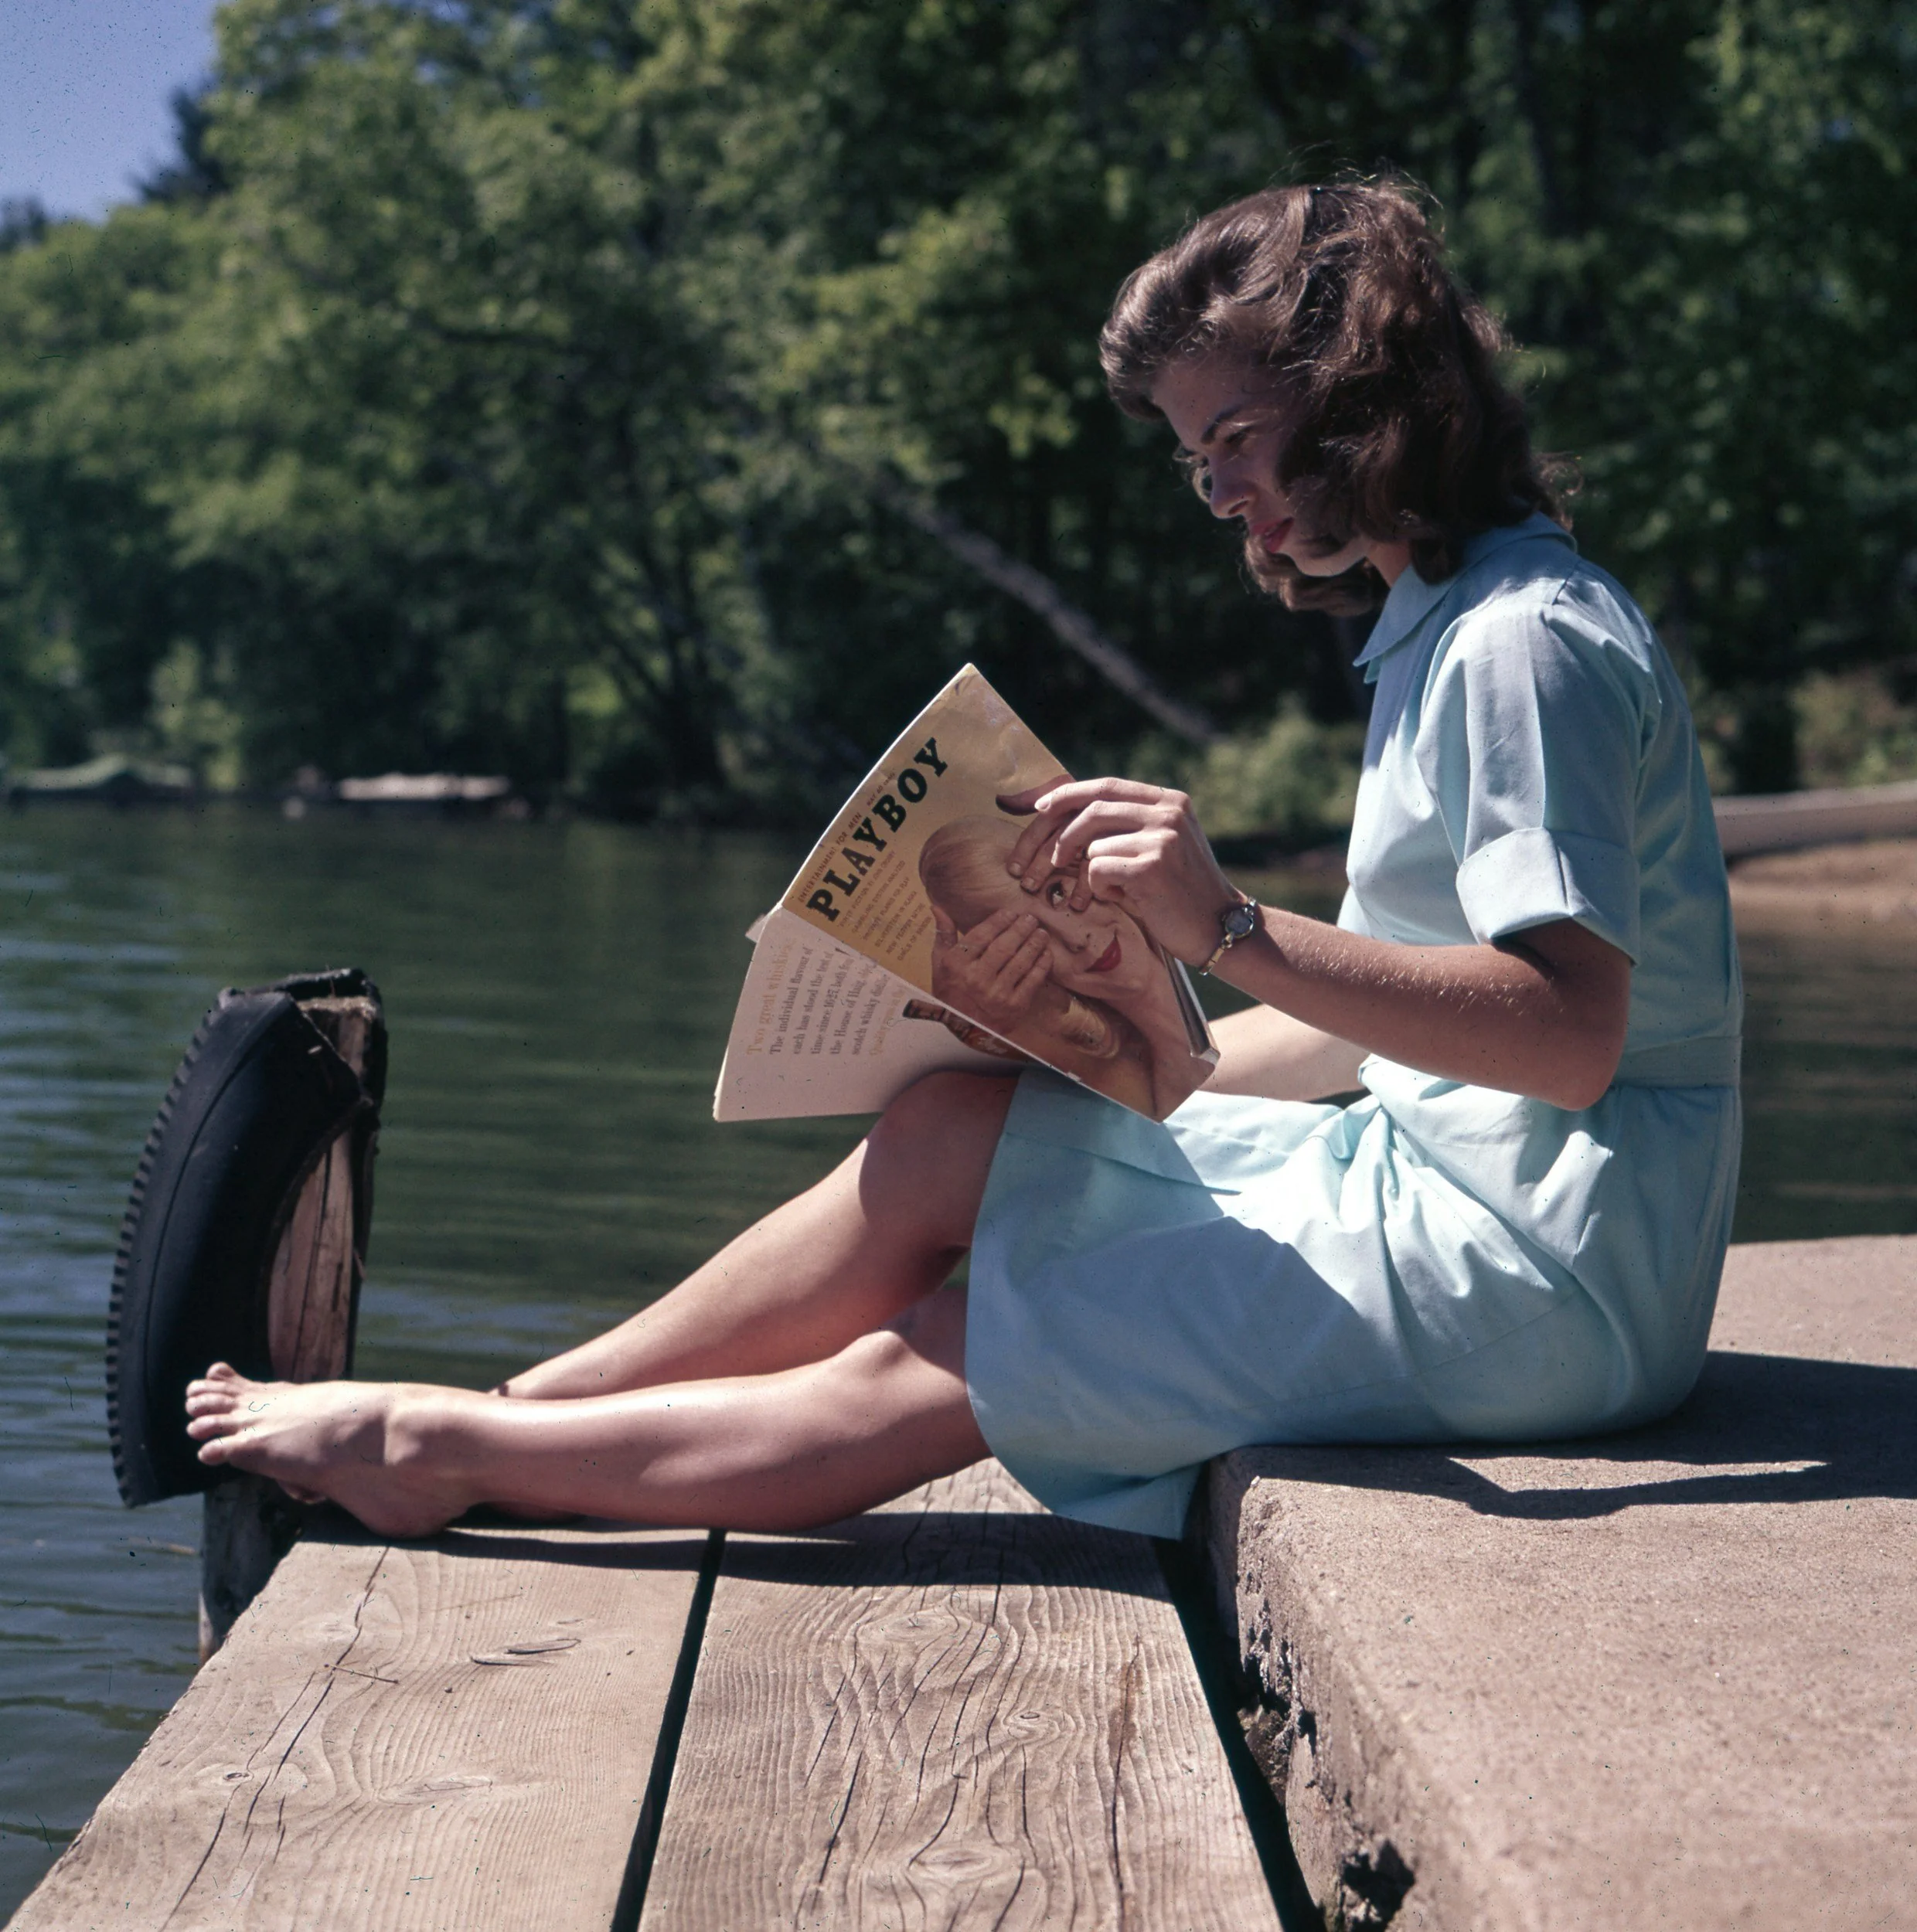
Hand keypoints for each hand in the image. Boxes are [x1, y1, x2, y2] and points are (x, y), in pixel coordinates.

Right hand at [930, 905, 1052, 1034]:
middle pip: (1004, 947)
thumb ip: (943, 935)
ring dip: (1034, 944)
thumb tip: (937, 907)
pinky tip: (1046, 953)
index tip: (1010, 913)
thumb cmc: (951, 992)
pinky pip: (1033, 980)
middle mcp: (976, 979)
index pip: (981, 936)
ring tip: (1041, 933)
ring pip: (1021, 962)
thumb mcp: (940, 965)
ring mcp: (997, 994)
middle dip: (1020, 929)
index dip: (999, 921)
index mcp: (956, 965)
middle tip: (1030, 919)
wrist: (965, 1029)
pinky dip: (1042, 965)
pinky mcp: (1014, 1007)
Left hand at [999, 777, 1239, 966]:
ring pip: (1093, 846)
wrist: (1218, 927)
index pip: (1106, 786)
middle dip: (1061, 836)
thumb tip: (1066, 806)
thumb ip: (1127, 823)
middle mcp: (1168, 812)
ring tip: (1117, 889)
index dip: (1068, 794)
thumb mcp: (1162, 844)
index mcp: (1170, 800)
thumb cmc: (1180, 890)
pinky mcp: (1151, 866)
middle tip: (1047, 861)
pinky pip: (1098, 870)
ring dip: (1092, 874)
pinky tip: (1127, 899)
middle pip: (1092, 810)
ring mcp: (1162, 837)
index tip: (1039, 807)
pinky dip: (1101, 890)